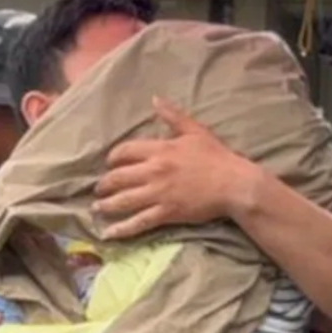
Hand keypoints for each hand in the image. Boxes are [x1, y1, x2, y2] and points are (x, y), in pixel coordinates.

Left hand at [93, 97, 262, 239]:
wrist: (234, 184)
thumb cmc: (217, 157)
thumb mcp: (195, 131)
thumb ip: (173, 116)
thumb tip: (155, 99)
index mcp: (160, 149)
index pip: (124, 151)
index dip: (112, 158)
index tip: (109, 163)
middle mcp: (154, 171)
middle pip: (118, 177)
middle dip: (104, 184)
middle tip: (98, 189)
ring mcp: (159, 193)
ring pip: (124, 200)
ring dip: (106, 205)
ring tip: (97, 208)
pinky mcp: (166, 213)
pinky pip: (139, 222)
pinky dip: (122, 229)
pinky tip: (109, 233)